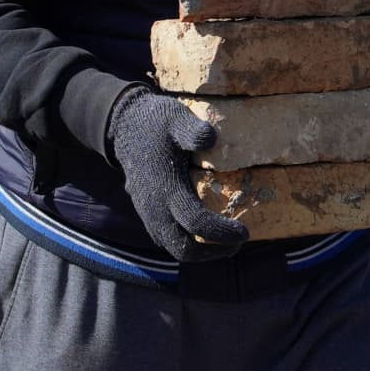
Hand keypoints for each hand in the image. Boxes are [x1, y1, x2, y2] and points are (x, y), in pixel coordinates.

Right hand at [106, 88, 248, 260]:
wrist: (124, 127)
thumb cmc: (156, 123)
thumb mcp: (176, 118)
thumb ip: (193, 130)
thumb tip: (212, 139)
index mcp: (165, 188)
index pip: (196, 222)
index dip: (221, 232)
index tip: (245, 232)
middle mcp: (154, 208)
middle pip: (183, 249)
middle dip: (213, 252)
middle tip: (237, 242)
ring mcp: (148, 213)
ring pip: (174, 247)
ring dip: (201, 251)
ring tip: (226, 241)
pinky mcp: (147, 213)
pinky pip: (167, 239)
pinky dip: (188, 242)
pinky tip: (206, 231)